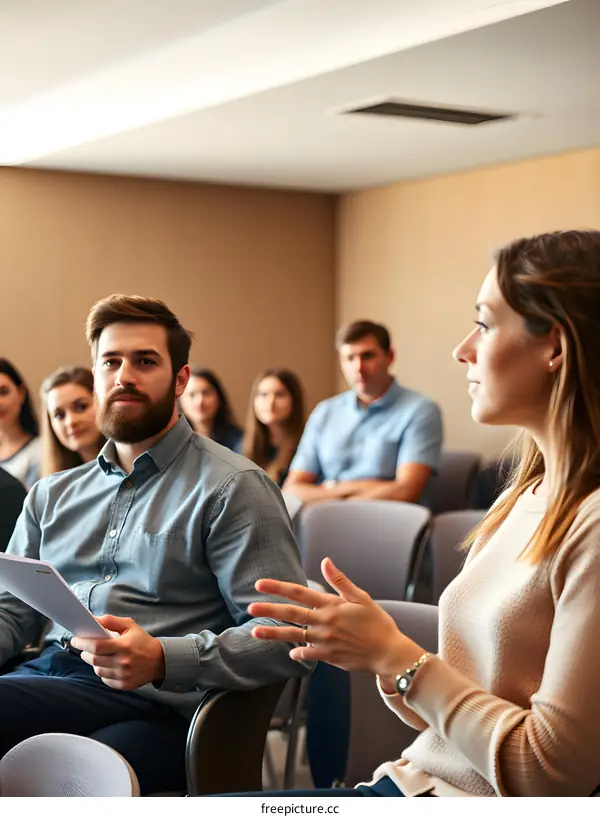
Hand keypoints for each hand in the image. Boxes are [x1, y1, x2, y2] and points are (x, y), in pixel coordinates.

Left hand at [71, 615, 165, 690]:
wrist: (159, 661)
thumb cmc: (142, 641)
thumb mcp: (130, 626)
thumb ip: (111, 621)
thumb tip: (94, 619)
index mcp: (124, 646)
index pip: (97, 646)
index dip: (83, 643)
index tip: (76, 640)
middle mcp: (123, 662)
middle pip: (94, 659)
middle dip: (85, 652)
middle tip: (84, 647)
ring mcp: (123, 675)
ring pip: (97, 670)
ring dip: (94, 662)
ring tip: (98, 655)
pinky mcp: (123, 685)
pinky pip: (105, 679)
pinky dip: (103, 672)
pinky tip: (107, 665)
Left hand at [249, 557, 423, 676]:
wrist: (389, 652)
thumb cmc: (377, 623)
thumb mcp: (361, 597)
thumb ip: (340, 581)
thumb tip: (325, 561)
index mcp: (331, 604)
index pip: (299, 592)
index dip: (278, 587)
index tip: (260, 584)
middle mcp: (325, 622)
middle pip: (291, 613)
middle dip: (269, 610)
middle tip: (249, 607)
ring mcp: (325, 640)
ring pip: (294, 635)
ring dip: (273, 633)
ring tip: (255, 631)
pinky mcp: (329, 656)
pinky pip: (308, 655)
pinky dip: (298, 653)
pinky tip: (289, 652)